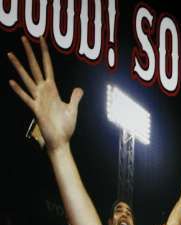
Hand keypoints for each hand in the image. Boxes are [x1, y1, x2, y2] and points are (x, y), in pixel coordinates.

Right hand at [8, 36, 82, 152]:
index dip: (44, 53)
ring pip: (27, 79)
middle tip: (23, 37)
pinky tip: (11, 82)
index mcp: (52, 90)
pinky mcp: (36, 110)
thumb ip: (75, 97)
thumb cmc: (65, 127)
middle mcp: (44, 92)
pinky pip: (27, 99)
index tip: (41, 39)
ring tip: (10, 54)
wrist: (61, 141)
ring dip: (19, 67)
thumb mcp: (73, 109)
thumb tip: (79, 88)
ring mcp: (39, 100)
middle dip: (30, 53)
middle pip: (35, 68)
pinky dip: (20, 91)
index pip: (47, 67)